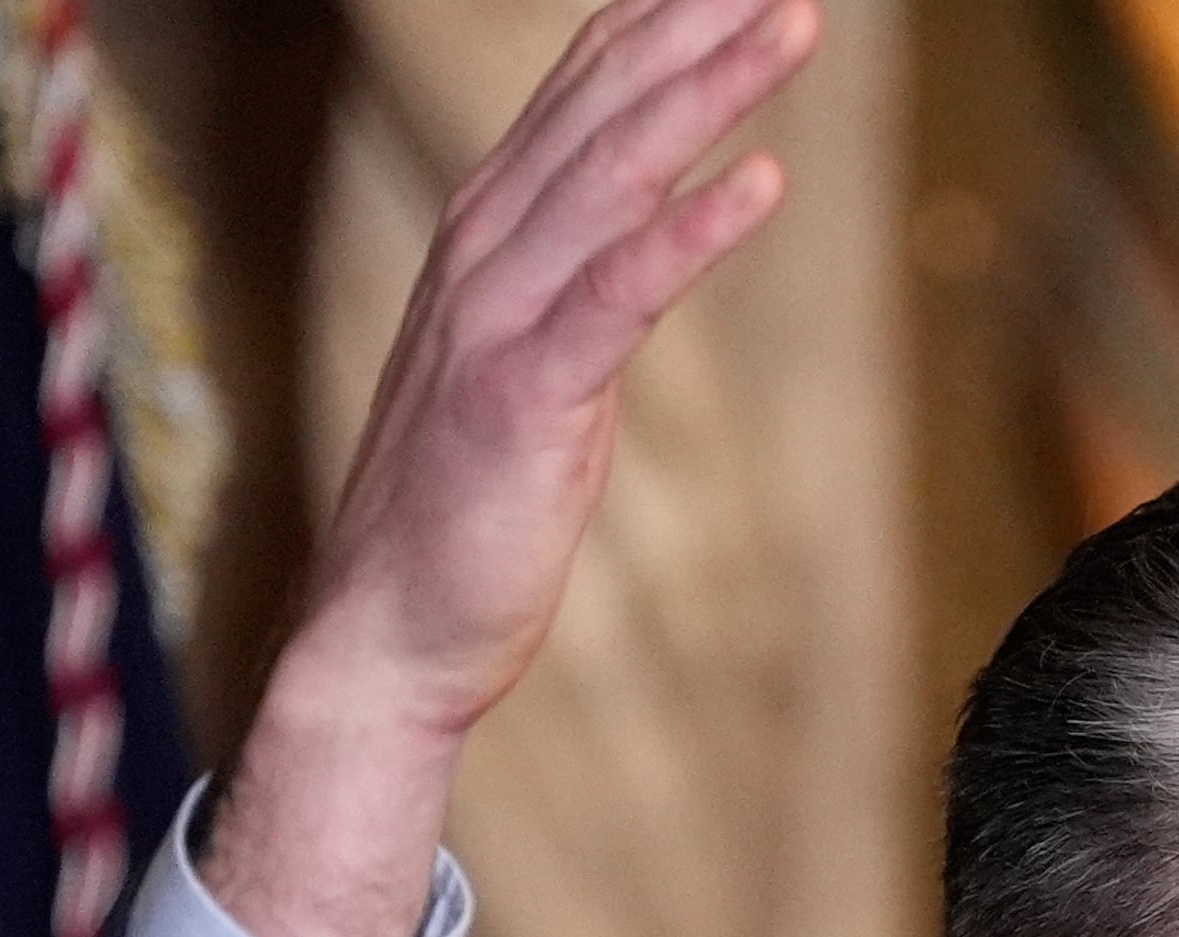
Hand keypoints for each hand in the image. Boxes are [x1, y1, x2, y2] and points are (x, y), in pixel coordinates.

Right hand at [207, 0, 818, 936]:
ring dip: (708, 92)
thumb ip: (573, 286)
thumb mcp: (526, 366)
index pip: (579, 98)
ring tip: (794, 24)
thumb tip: (637, 232)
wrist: (385, 632)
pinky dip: (691, 232)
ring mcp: (496, 319)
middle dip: (695, 24)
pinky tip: (763, 182)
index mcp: (487, 240)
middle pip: (602, 108)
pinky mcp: (524, 397)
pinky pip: (619, 296)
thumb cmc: (466, 507)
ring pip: (613, 174)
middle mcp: (484, 253)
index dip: (656, 23)